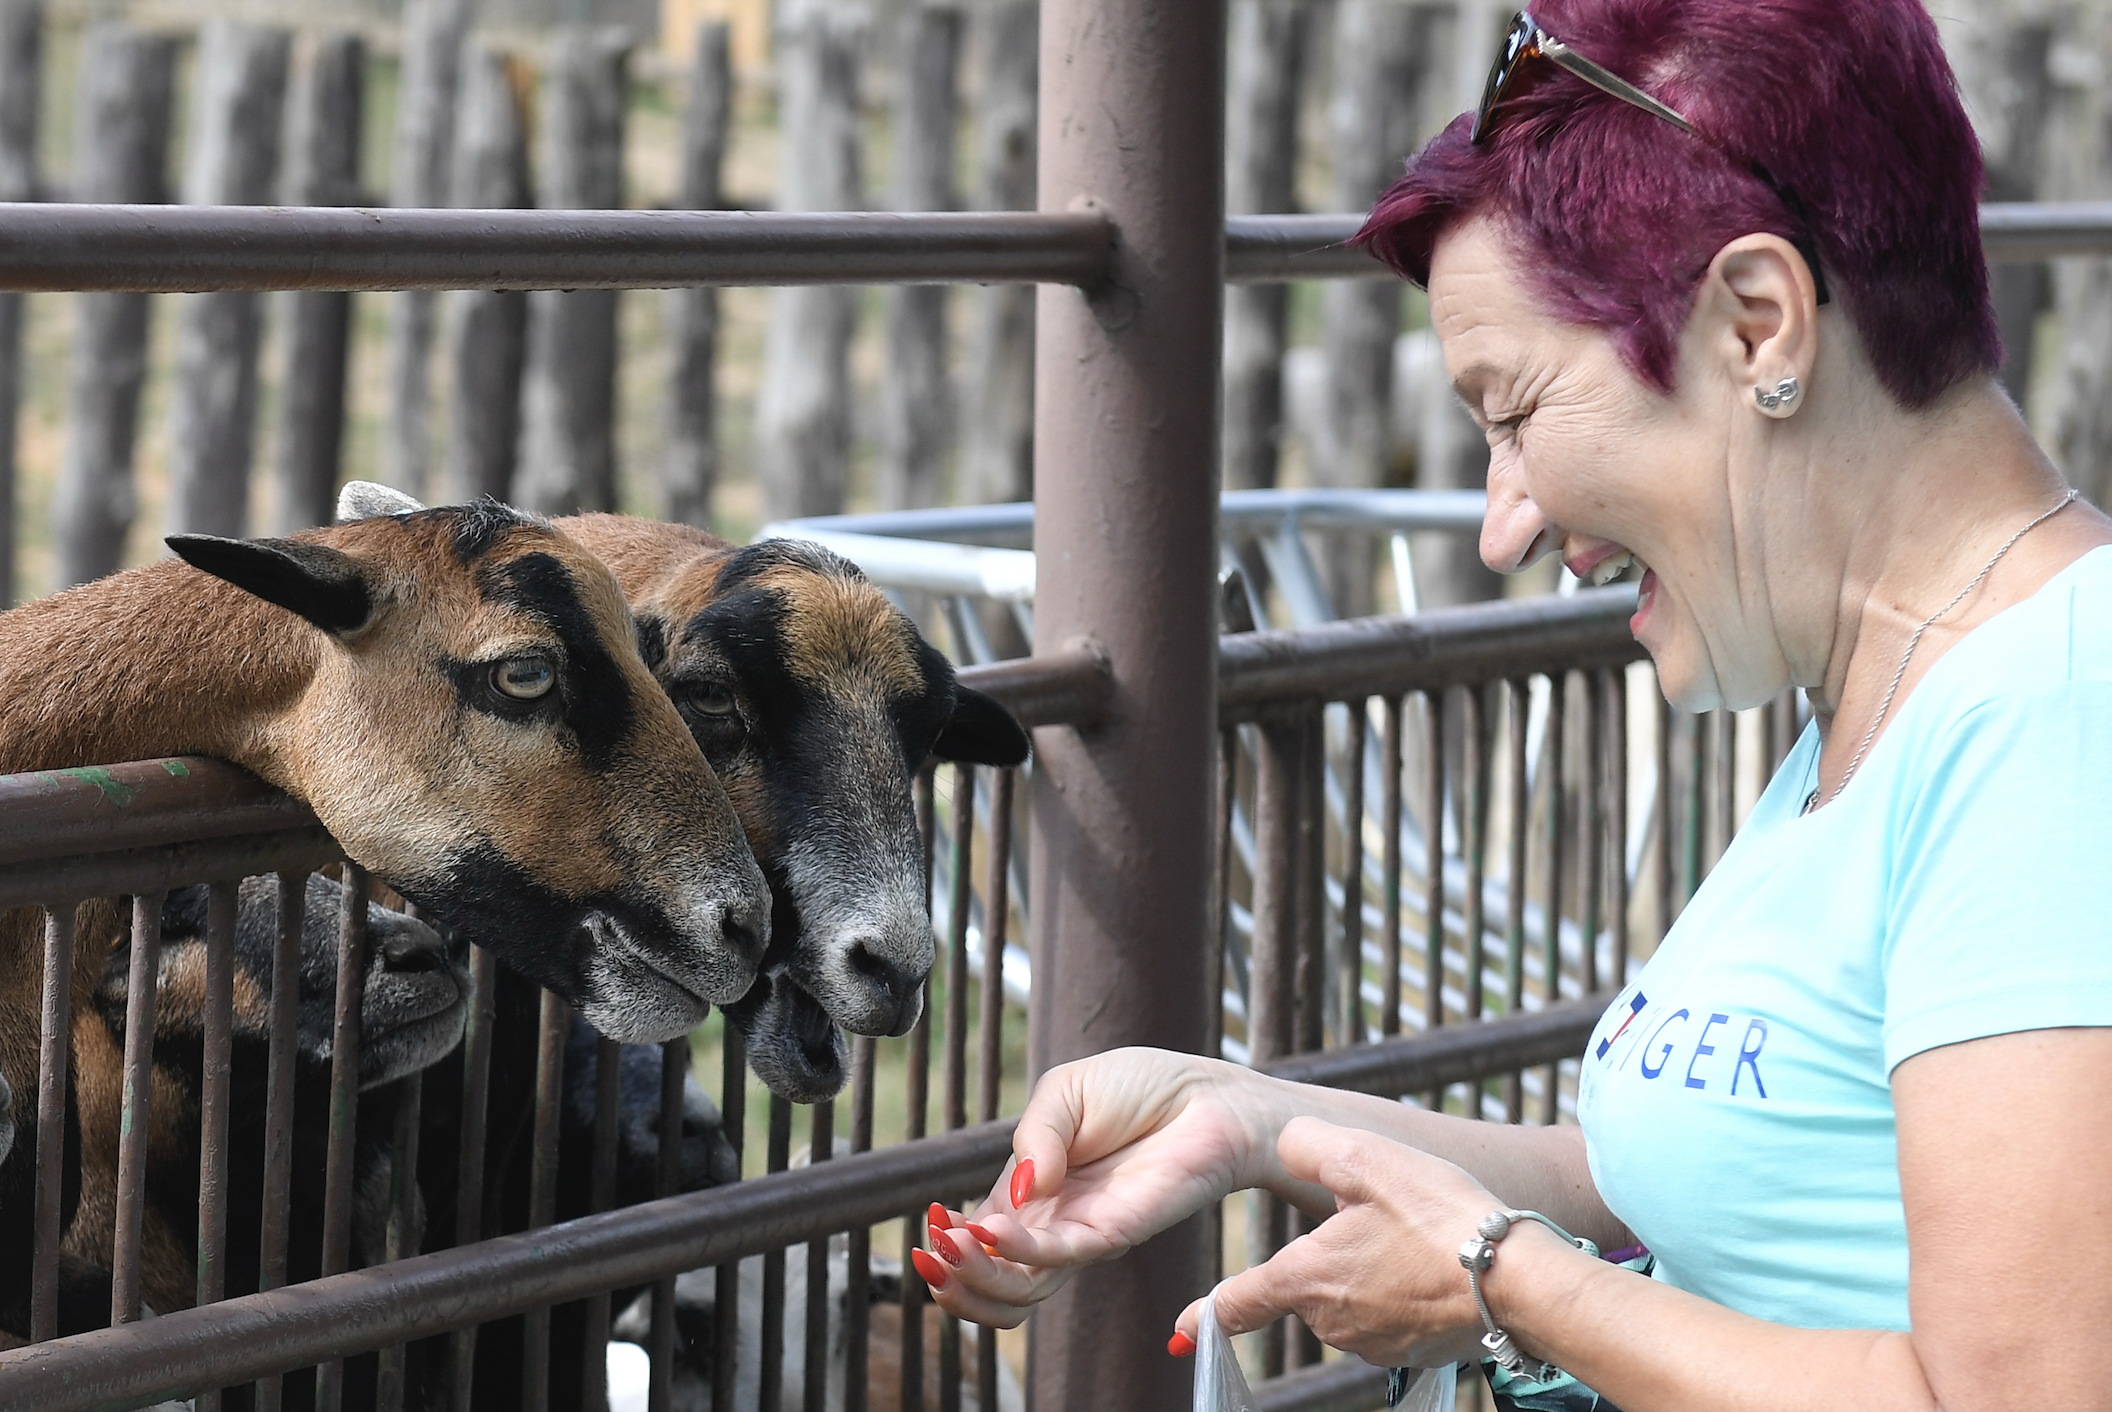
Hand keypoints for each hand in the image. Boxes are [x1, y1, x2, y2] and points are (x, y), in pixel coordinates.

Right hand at [917, 1047, 1282, 1326]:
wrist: (1203, 1093)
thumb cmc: (1140, 1088)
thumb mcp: (1064, 1092)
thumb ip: (1033, 1138)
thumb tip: (1018, 1190)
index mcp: (1031, 1192)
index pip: (978, 1240)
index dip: (947, 1244)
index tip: (930, 1226)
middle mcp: (1052, 1222)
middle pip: (994, 1281)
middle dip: (953, 1279)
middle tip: (930, 1256)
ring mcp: (1083, 1233)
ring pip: (1023, 1288)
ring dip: (978, 1277)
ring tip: (952, 1249)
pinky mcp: (1116, 1233)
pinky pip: (1061, 1256)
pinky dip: (1020, 1251)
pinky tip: (992, 1231)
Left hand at [1172, 1117, 1521, 1368]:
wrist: (1516, 1279)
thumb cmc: (1438, 1217)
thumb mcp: (1364, 1158)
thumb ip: (1308, 1147)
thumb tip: (1284, 1144)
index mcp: (1307, 1278)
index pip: (1240, 1302)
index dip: (1207, 1312)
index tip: (1183, 1329)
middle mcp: (1331, 1321)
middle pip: (1305, 1286)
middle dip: (1324, 1255)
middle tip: (1376, 1221)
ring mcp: (1372, 1343)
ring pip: (1347, 1300)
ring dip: (1363, 1273)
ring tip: (1410, 1241)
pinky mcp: (1409, 1351)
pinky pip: (1386, 1317)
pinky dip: (1396, 1294)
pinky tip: (1428, 1266)